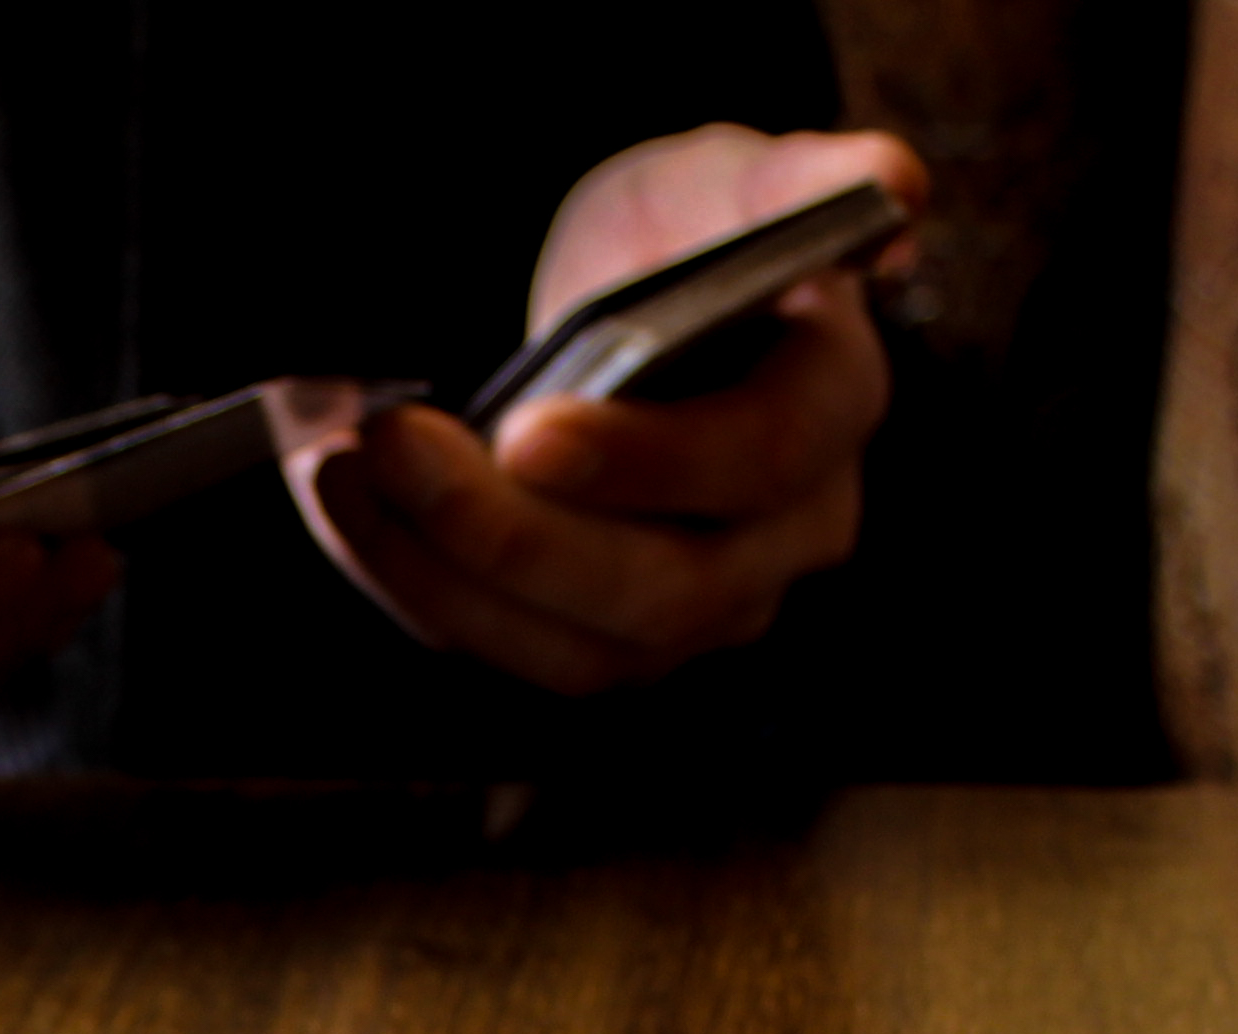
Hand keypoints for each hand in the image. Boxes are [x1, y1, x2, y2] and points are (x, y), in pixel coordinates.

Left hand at [288, 125, 925, 693]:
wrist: (620, 308)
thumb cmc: (678, 242)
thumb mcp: (721, 181)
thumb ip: (798, 179)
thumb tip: (888, 188)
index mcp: (830, 409)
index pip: (760, 462)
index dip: (646, 460)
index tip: (528, 429)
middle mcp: (785, 536)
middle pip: (663, 590)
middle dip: (511, 534)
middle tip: (396, 444)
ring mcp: (701, 609)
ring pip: (581, 650)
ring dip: (445, 572)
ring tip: (351, 465)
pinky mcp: (609, 645)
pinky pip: (511, 650)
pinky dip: (417, 585)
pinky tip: (350, 502)